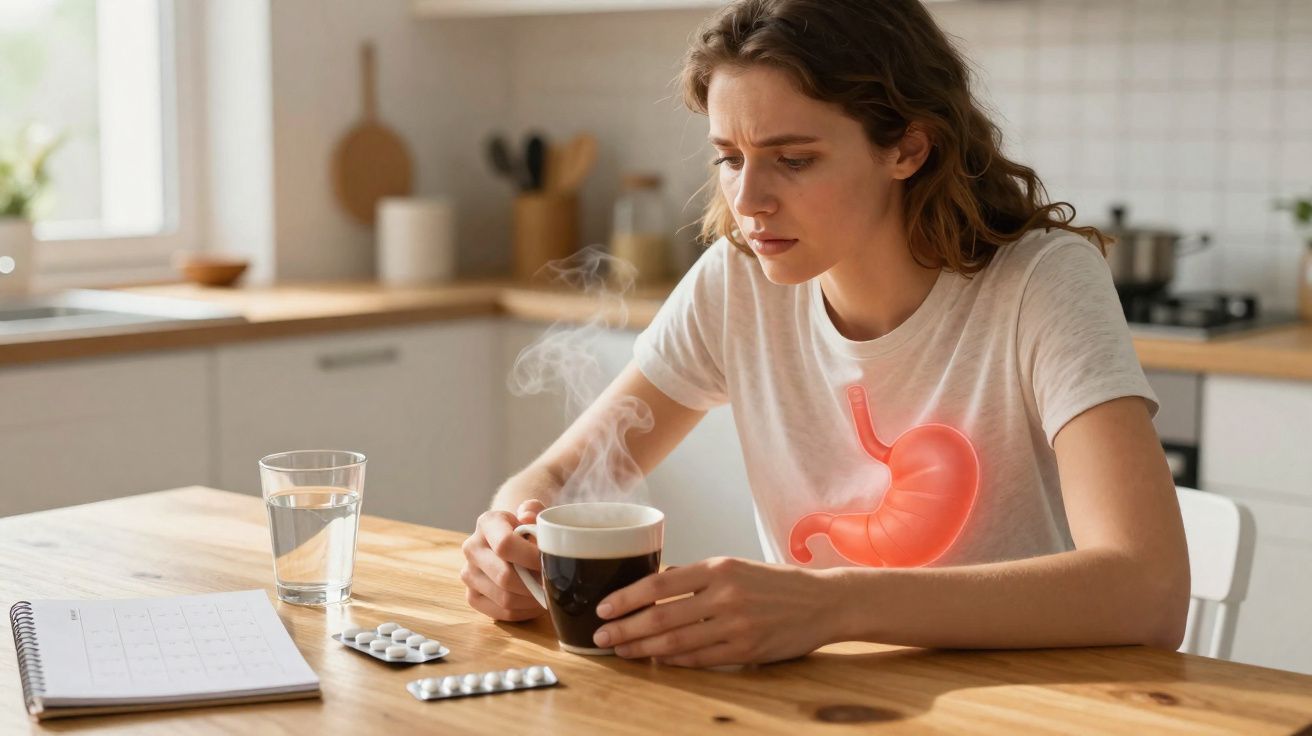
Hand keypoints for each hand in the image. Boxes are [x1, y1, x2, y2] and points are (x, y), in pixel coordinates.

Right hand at [460, 499, 546, 620]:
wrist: (512, 540)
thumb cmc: (528, 528)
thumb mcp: (534, 513)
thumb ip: (535, 509)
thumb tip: (527, 516)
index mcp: (487, 523)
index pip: (505, 544)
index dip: (531, 557)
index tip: (549, 561)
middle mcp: (472, 548)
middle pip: (505, 576)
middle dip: (533, 583)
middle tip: (552, 582)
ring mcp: (469, 574)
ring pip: (505, 598)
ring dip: (531, 599)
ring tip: (546, 591)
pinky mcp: (472, 596)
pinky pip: (502, 613)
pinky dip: (524, 611)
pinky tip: (535, 602)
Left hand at [591, 557, 835, 667]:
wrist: (823, 601)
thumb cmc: (775, 583)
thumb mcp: (735, 566)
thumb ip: (696, 575)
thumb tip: (657, 583)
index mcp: (719, 568)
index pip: (659, 584)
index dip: (626, 598)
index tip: (603, 608)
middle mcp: (725, 595)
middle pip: (661, 618)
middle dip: (625, 629)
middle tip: (601, 637)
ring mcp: (736, 626)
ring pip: (676, 643)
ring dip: (643, 649)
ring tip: (622, 651)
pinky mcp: (747, 651)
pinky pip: (701, 659)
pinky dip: (675, 661)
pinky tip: (657, 660)